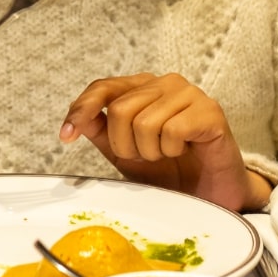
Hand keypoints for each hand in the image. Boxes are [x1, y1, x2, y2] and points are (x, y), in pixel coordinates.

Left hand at [61, 73, 270, 210]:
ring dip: (150, 151)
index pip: (102, 87)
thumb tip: (77, 119)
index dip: (81, 110)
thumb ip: (100, 131)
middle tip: (145, 157)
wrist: (208, 193)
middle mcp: (165, 83)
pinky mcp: (210, 111)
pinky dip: (172, 149)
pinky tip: (184, 151)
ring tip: (167, 154)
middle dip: (124, 145)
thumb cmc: (169, 170)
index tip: (67, 136)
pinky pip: (173, 130)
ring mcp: (190, 93)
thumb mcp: (123, 152)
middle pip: (120, 109)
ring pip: (144, 122)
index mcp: (142, 87)